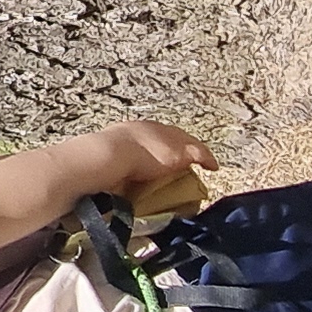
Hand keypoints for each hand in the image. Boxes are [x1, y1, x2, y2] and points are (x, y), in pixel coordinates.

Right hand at [52, 118, 218, 202]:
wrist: (106, 158)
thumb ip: (110, 168)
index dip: (158, 144)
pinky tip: (212, 167)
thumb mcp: (104, 163)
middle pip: (169, 135)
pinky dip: (206, 159)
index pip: (150, 134)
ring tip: (198, 165)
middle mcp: (149, 128)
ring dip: (191, 152)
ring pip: (184, 143)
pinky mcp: (179, 152)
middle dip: (177, 145)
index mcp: (129, 130)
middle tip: (182, 161)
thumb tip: (104, 182)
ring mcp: (165, 138)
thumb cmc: (98, 165)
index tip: (160, 155)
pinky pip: (198, 153)